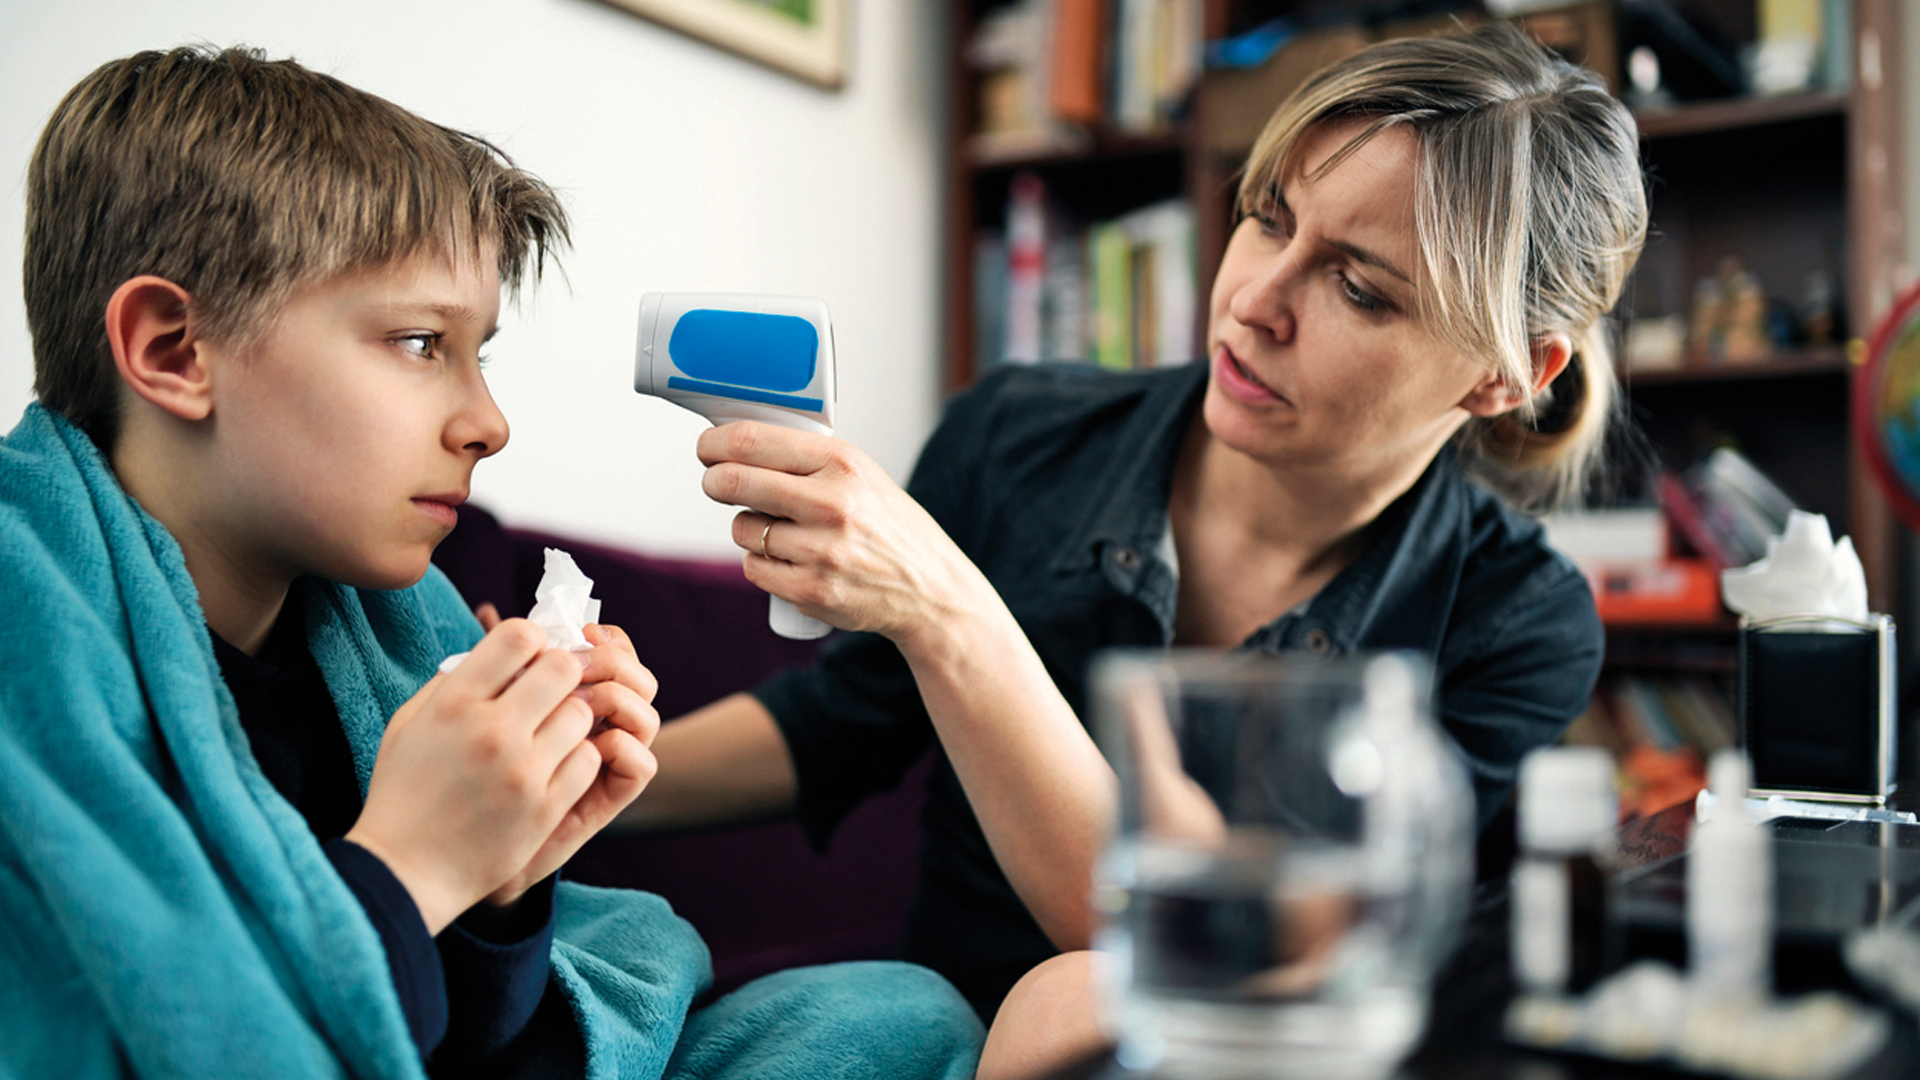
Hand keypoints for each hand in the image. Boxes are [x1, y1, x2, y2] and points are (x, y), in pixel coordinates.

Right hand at [346, 618, 613, 933]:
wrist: (404, 871)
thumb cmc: (404, 792)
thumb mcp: (410, 723)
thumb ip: (453, 681)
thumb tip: (496, 649)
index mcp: (453, 702)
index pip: (518, 635)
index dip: (534, 639)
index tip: (531, 658)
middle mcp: (490, 730)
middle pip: (562, 668)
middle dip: (565, 673)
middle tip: (558, 690)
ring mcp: (521, 770)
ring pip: (583, 713)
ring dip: (574, 717)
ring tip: (554, 732)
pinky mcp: (544, 808)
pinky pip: (588, 760)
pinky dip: (579, 758)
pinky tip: (557, 766)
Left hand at [482, 622, 659, 906]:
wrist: (448, 852)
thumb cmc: (456, 777)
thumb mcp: (469, 711)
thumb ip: (487, 667)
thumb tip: (487, 610)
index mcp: (567, 699)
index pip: (609, 651)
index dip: (602, 635)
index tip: (578, 630)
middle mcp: (595, 726)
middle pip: (636, 674)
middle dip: (614, 659)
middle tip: (582, 662)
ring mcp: (604, 762)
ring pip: (647, 713)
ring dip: (622, 697)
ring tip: (585, 702)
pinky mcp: (607, 799)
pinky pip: (642, 764)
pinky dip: (623, 747)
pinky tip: (591, 745)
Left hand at [696, 421, 995, 650]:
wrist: (929, 588)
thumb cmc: (888, 527)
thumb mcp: (861, 475)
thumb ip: (808, 460)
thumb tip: (737, 443)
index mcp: (842, 463)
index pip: (751, 441)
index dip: (714, 443)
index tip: (707, 447)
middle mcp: (831, 502)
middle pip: (733, 481)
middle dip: (714, 480)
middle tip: (715, 482)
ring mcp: (820, 549)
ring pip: (741, 528)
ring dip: (748, 529)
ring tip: (783, 531)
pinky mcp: (810, 589)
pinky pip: (753, 568)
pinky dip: (762, 565)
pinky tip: (792, 561)